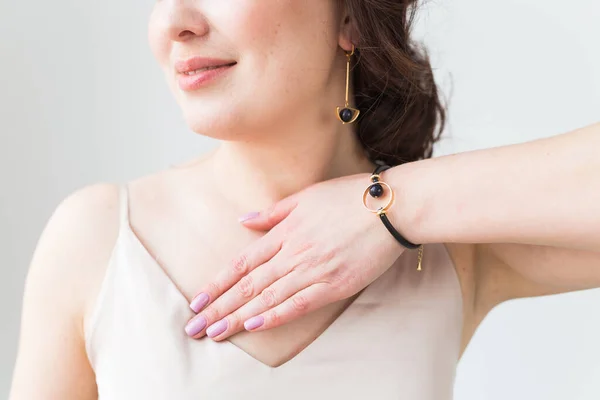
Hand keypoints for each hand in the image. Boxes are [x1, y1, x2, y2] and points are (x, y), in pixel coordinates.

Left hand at [184, 171, 411, 339]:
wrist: (390, 208)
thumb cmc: (350, 197)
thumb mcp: (306, 196)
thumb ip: (273, 213)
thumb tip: (243, 221)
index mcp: (285, 232)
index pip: (242, 262)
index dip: (218, 283)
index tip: (197, 299)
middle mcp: (294, 253)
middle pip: (249, 285)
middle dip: (219, 307)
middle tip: (194, 327)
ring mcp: (313, 270)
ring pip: (268, 298)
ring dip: (238, 317)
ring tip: (215, 332)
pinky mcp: (334, 285)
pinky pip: (299, 304)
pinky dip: (276, 316)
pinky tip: (255, 327)